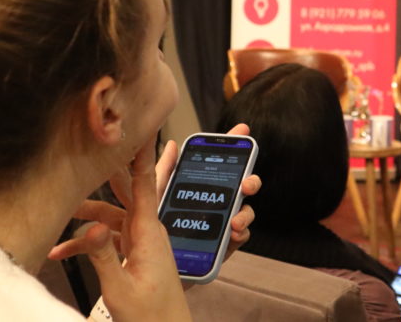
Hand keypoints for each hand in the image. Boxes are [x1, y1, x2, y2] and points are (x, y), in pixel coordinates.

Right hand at [49, 134, 190, 321]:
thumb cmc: (149, 316)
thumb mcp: (121, 287)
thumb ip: (103, 255)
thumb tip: (90, 225)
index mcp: (149, 232)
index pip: (145, 182)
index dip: (142, 152)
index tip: (141, 124)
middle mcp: (147, 229)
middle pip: (126, 188)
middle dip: (109, 168)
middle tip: (96, 142)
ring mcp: (140, 239)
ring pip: (110, 212)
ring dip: (86, 212)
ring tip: (58, 209)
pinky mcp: (133, 251)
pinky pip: (108, 236)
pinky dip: (87, 241)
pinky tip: (59, 253)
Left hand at [153, 125, 260, 259]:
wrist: (150, 270)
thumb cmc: (150, 232)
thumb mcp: (154, 197)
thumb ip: (163, 172)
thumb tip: (171, 144)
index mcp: (201, 189)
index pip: (221, 164)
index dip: (233, 146)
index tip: (242, 130)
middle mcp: (215, 205)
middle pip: (241, 187)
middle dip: (250, 181)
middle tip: (246, 184)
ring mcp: (220, 226)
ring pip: (244, 212)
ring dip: (245, 213)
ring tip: (235, 220)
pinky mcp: (221, 248)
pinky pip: (238, 239)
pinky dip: (240, 235)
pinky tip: (233, 234)